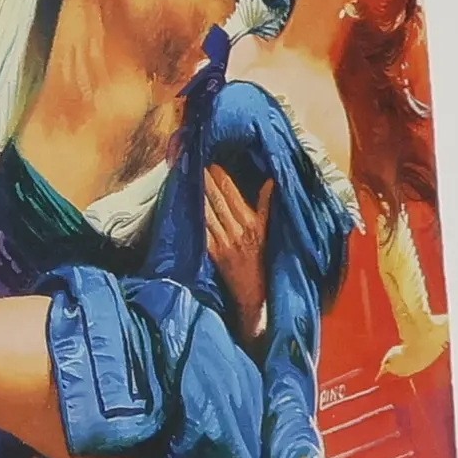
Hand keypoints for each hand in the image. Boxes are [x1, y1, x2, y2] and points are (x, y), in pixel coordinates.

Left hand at [205, 166, 274, 339]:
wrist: (253, 293)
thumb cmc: (262, 260)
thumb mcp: (268, 231)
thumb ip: (266, 206)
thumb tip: (270, 182)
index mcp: (252, 224)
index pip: (233, 195)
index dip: (221, 178)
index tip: (212, 165)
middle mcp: (237, 231)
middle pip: (218, 201)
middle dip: (206, 182)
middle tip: (196, 165)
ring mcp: (224, 243)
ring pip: (207, 214)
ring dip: (197, 196)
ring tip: (189, 181)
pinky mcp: (213, 254)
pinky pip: (202, 231)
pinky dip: (194, 217)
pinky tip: (186, 206)